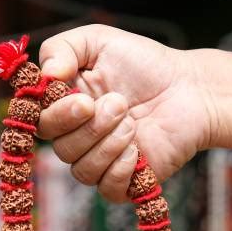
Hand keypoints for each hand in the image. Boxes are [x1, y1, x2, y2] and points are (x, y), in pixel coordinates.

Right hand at [38, 25, 212, 201]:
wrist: (189, 90)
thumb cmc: (145, 66)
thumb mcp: (100, 41)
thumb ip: (63, 48)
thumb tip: (45, 74)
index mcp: (66, 109)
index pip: (42, 124)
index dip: (58, 116)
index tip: (84, 100)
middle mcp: (79, 139)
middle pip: (61, 150)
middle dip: (92, 127)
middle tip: (120, 104)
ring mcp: (101, 163)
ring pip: (83, 171)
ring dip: (108, 145)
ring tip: (132, 122)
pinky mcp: (125, 183)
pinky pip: (107, 189)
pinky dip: (119, 170)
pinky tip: (137, 150)